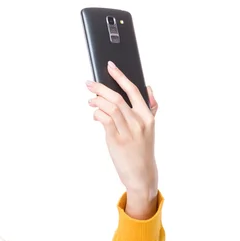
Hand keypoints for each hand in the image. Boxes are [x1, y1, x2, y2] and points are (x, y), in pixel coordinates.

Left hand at [87, 61, 158, 216]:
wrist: (141, 174)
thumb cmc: (142, 150)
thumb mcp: (150, 127)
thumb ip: (150, 107)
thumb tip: (148, 88)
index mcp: (148, 115)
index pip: (133, 90)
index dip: (120, 76)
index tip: (110, 66)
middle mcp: (139, 121)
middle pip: (117, 97)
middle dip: (100, 88)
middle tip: (89, 83)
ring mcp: (128, 131)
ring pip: (110, 107)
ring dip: (96, 101)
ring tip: (90, 100)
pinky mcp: (117, 140)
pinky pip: (105, 120)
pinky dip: (97, 114)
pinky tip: (95, 114)